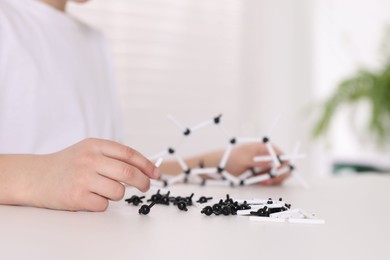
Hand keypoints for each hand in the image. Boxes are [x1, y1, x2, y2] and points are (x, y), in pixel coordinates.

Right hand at [26, 138, 158, 210]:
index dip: (146, 165)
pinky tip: (89, 197)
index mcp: (95, 145)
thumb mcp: (88, 150)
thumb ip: (113, 156)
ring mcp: (83, 178)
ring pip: (118, 191)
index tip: (156, 174)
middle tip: (145, 186)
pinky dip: (102, 204)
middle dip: (143, 182)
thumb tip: (144, 168)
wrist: (35, 176)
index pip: (129, 154)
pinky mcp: (77, 197)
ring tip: (103, 190)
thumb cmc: (67, 164)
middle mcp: (89, 159)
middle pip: (129, 173)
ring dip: (117, 194)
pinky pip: (104, 205)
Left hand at [225, 143, 289, 184]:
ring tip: (261, 181)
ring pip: (280, 175)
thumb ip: (256, 159)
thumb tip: (272, 161)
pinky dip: (269, 183)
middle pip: (286, 166)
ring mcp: (268, 165)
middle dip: (280, 175)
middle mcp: (269, 155)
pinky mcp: (265, 173)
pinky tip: (260, 182)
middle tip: (268, 181)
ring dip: (273, 180)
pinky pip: (273, 180)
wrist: (222, 166)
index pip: (283, 156)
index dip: (283, 166)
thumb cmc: (231, 158)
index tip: (274, 174)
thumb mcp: (242, 158)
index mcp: (266, 147)